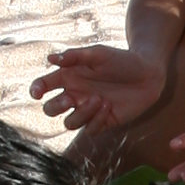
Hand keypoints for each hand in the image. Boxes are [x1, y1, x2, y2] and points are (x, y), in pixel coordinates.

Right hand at [30, 42, 165, 137]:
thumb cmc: (121, 60)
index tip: (37, 92)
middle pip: (51, 109)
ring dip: (80, 114)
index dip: (36, 90)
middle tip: (69, 98)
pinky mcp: (103, 122)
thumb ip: (74, 56)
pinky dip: (95, 119)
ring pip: (69, 123)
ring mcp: (88, 110)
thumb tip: (50, 58)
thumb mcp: (98, 54)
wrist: (148, 73)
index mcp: (69, 77)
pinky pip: (90, 129)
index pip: (44, 86)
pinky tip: (108, 105)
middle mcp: (75, 95)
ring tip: (98, 99)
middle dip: (55, 107)